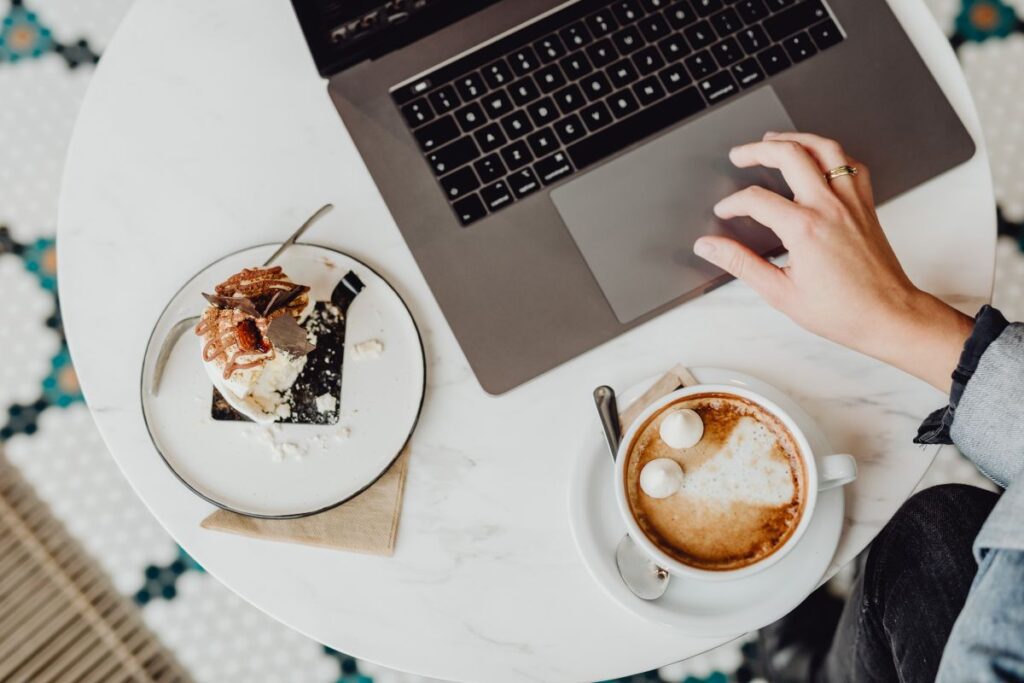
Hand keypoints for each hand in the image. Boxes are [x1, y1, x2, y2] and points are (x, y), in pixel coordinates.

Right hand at [693, 131, 972, 391]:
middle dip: (758, 150)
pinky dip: (830, 154)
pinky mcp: (866, 205)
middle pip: (790, 155)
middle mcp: (829, 207)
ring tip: (775, 140)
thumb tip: (710, 247)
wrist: (888, 316)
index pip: (757, 200)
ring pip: (824, 148)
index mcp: (805, 228)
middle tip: (740, 155)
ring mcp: (851, 202)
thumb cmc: (842, 310)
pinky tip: (818, 159)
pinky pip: (850, 165)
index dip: (734, 203)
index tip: (725, 212)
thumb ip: (740, 263)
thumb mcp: (779, 292)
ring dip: (795, 139)